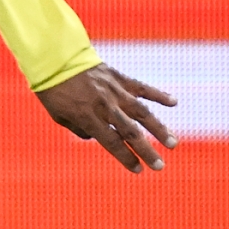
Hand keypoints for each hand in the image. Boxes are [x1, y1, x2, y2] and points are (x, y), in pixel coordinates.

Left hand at [37, 64, 178, 173]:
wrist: (55, 59)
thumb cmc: (55, 91)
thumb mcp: (60, 116)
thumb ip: (80, 129)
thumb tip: (96, 137)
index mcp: (89, 117)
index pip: (112, 143)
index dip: (126, 157)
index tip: (139, 170)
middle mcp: (105, 106)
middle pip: (130, 132)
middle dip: (147, 150)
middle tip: (160, 166)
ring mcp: (115, 91)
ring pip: (142, 113)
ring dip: (159, 129)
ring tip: (172, 143)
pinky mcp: (120, 78)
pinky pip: (142, 88)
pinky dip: (158, 94)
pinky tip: (174, 102)